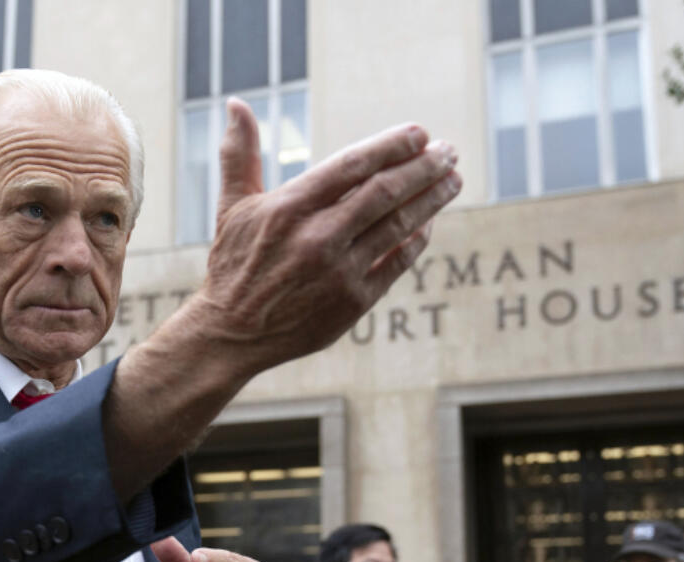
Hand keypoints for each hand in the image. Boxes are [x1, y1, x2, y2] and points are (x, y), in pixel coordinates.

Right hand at [186, 99, 460, 375]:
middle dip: (424, 167)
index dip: (392, 145)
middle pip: (385, 192)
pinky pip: (397, 263)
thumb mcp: (231, 207)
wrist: (232, 334)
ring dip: (432, 199)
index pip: (353, 164)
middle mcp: (317, 238)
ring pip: (399, 225)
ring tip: (452, 179)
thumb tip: (236, 104)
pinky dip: (417, 240)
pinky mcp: (353, 302)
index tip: (419, 132)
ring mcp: (338, 272)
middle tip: (448, 150)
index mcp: (289, 208)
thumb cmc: (233, 265)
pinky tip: (428, 223)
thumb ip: (239, 154)